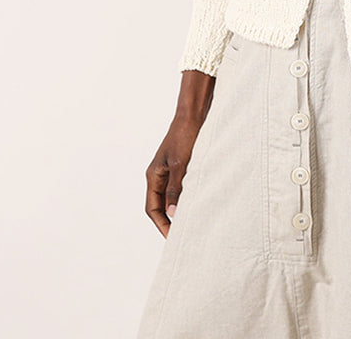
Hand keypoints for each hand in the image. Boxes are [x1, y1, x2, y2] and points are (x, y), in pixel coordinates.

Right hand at [144, 70, 215, 236]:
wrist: (194, 114)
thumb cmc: (185, 136)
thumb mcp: (181, 164)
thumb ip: (176, 187)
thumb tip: (173, 212)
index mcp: (154, 175)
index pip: (153, 208)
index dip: (161, 224)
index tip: (172, 237)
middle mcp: (159, 175)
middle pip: (160, 205)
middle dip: (169, 221)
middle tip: (182, 236)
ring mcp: (170, 170)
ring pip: (171, 197)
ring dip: (178, 210)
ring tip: (190, 223)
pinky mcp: (181, 166)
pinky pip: (181, 188)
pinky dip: (186, 198)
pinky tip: (198, 204)